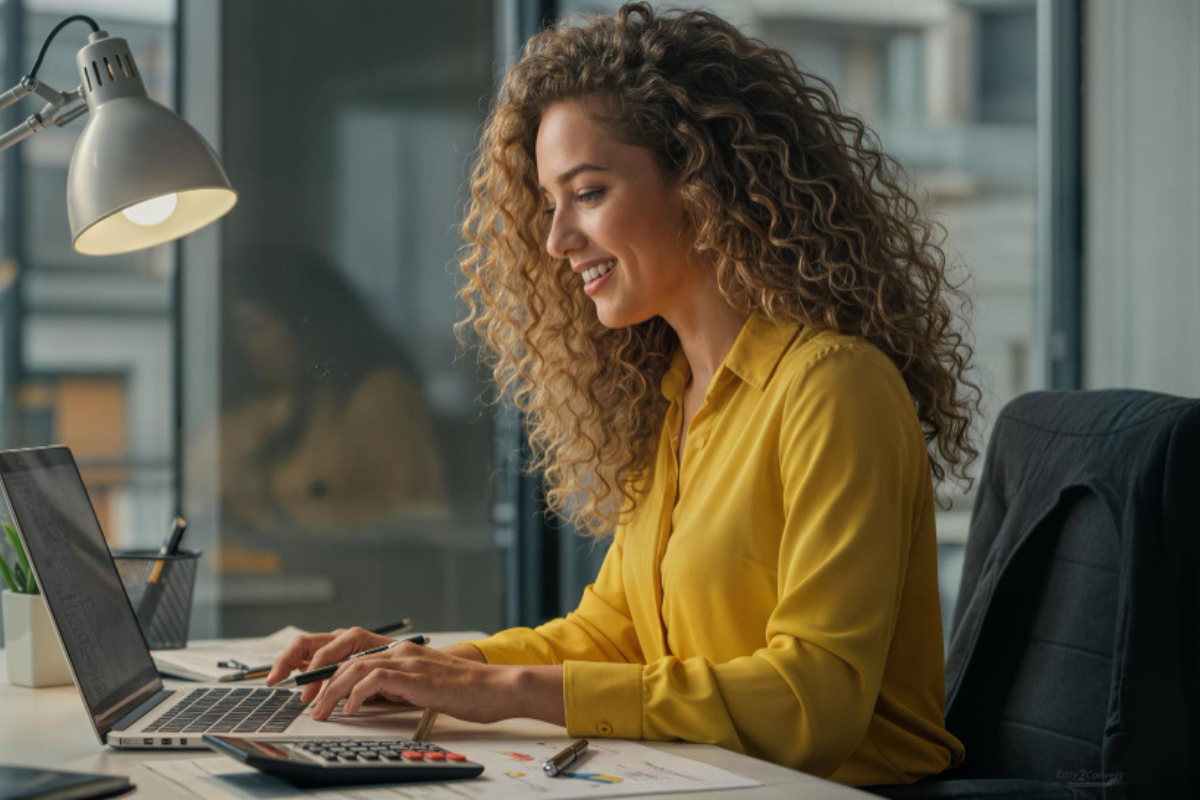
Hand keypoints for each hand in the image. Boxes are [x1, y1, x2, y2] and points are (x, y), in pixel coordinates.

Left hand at [309, 641, 525, 723]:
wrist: (492, 688)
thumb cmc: (462, 691)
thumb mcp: (420, 686)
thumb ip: (395, 685)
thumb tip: (366, 698)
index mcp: (399, 651)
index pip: (351, 653)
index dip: (325, 668)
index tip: (309, 689)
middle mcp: (398, 650)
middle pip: (344, 657)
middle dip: (318, 680)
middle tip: (306, 703)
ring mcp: (406, 660)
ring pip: (353, 667)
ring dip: (330, 691)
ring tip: (320, 711)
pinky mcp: (413, 675)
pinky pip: (373, 679)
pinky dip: (356, 695)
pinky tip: (351, 710)